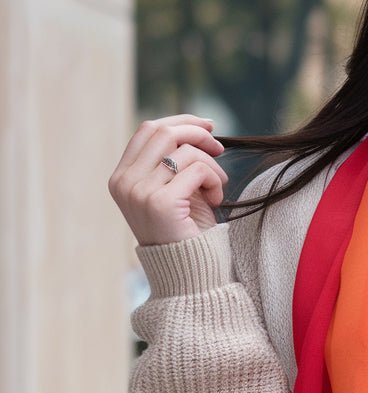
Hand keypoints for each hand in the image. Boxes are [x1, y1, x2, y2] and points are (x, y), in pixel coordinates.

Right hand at [108, 115, 229, 245]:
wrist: (187, 271)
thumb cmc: (185, 229)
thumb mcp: (173, 188)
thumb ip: (174, 160)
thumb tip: (199, 125)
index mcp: (122, 177)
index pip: (148, 129)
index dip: (181, 121)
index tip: (208, 126)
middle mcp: (124, 182)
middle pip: (165, 132)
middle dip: (199, 134)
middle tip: (219, 148)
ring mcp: (139, 192)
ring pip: (186, 151)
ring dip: (212, 165)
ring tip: (217, 187)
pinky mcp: (160, 202)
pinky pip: (198, 170)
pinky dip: (215, 180)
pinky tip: (215, 199)